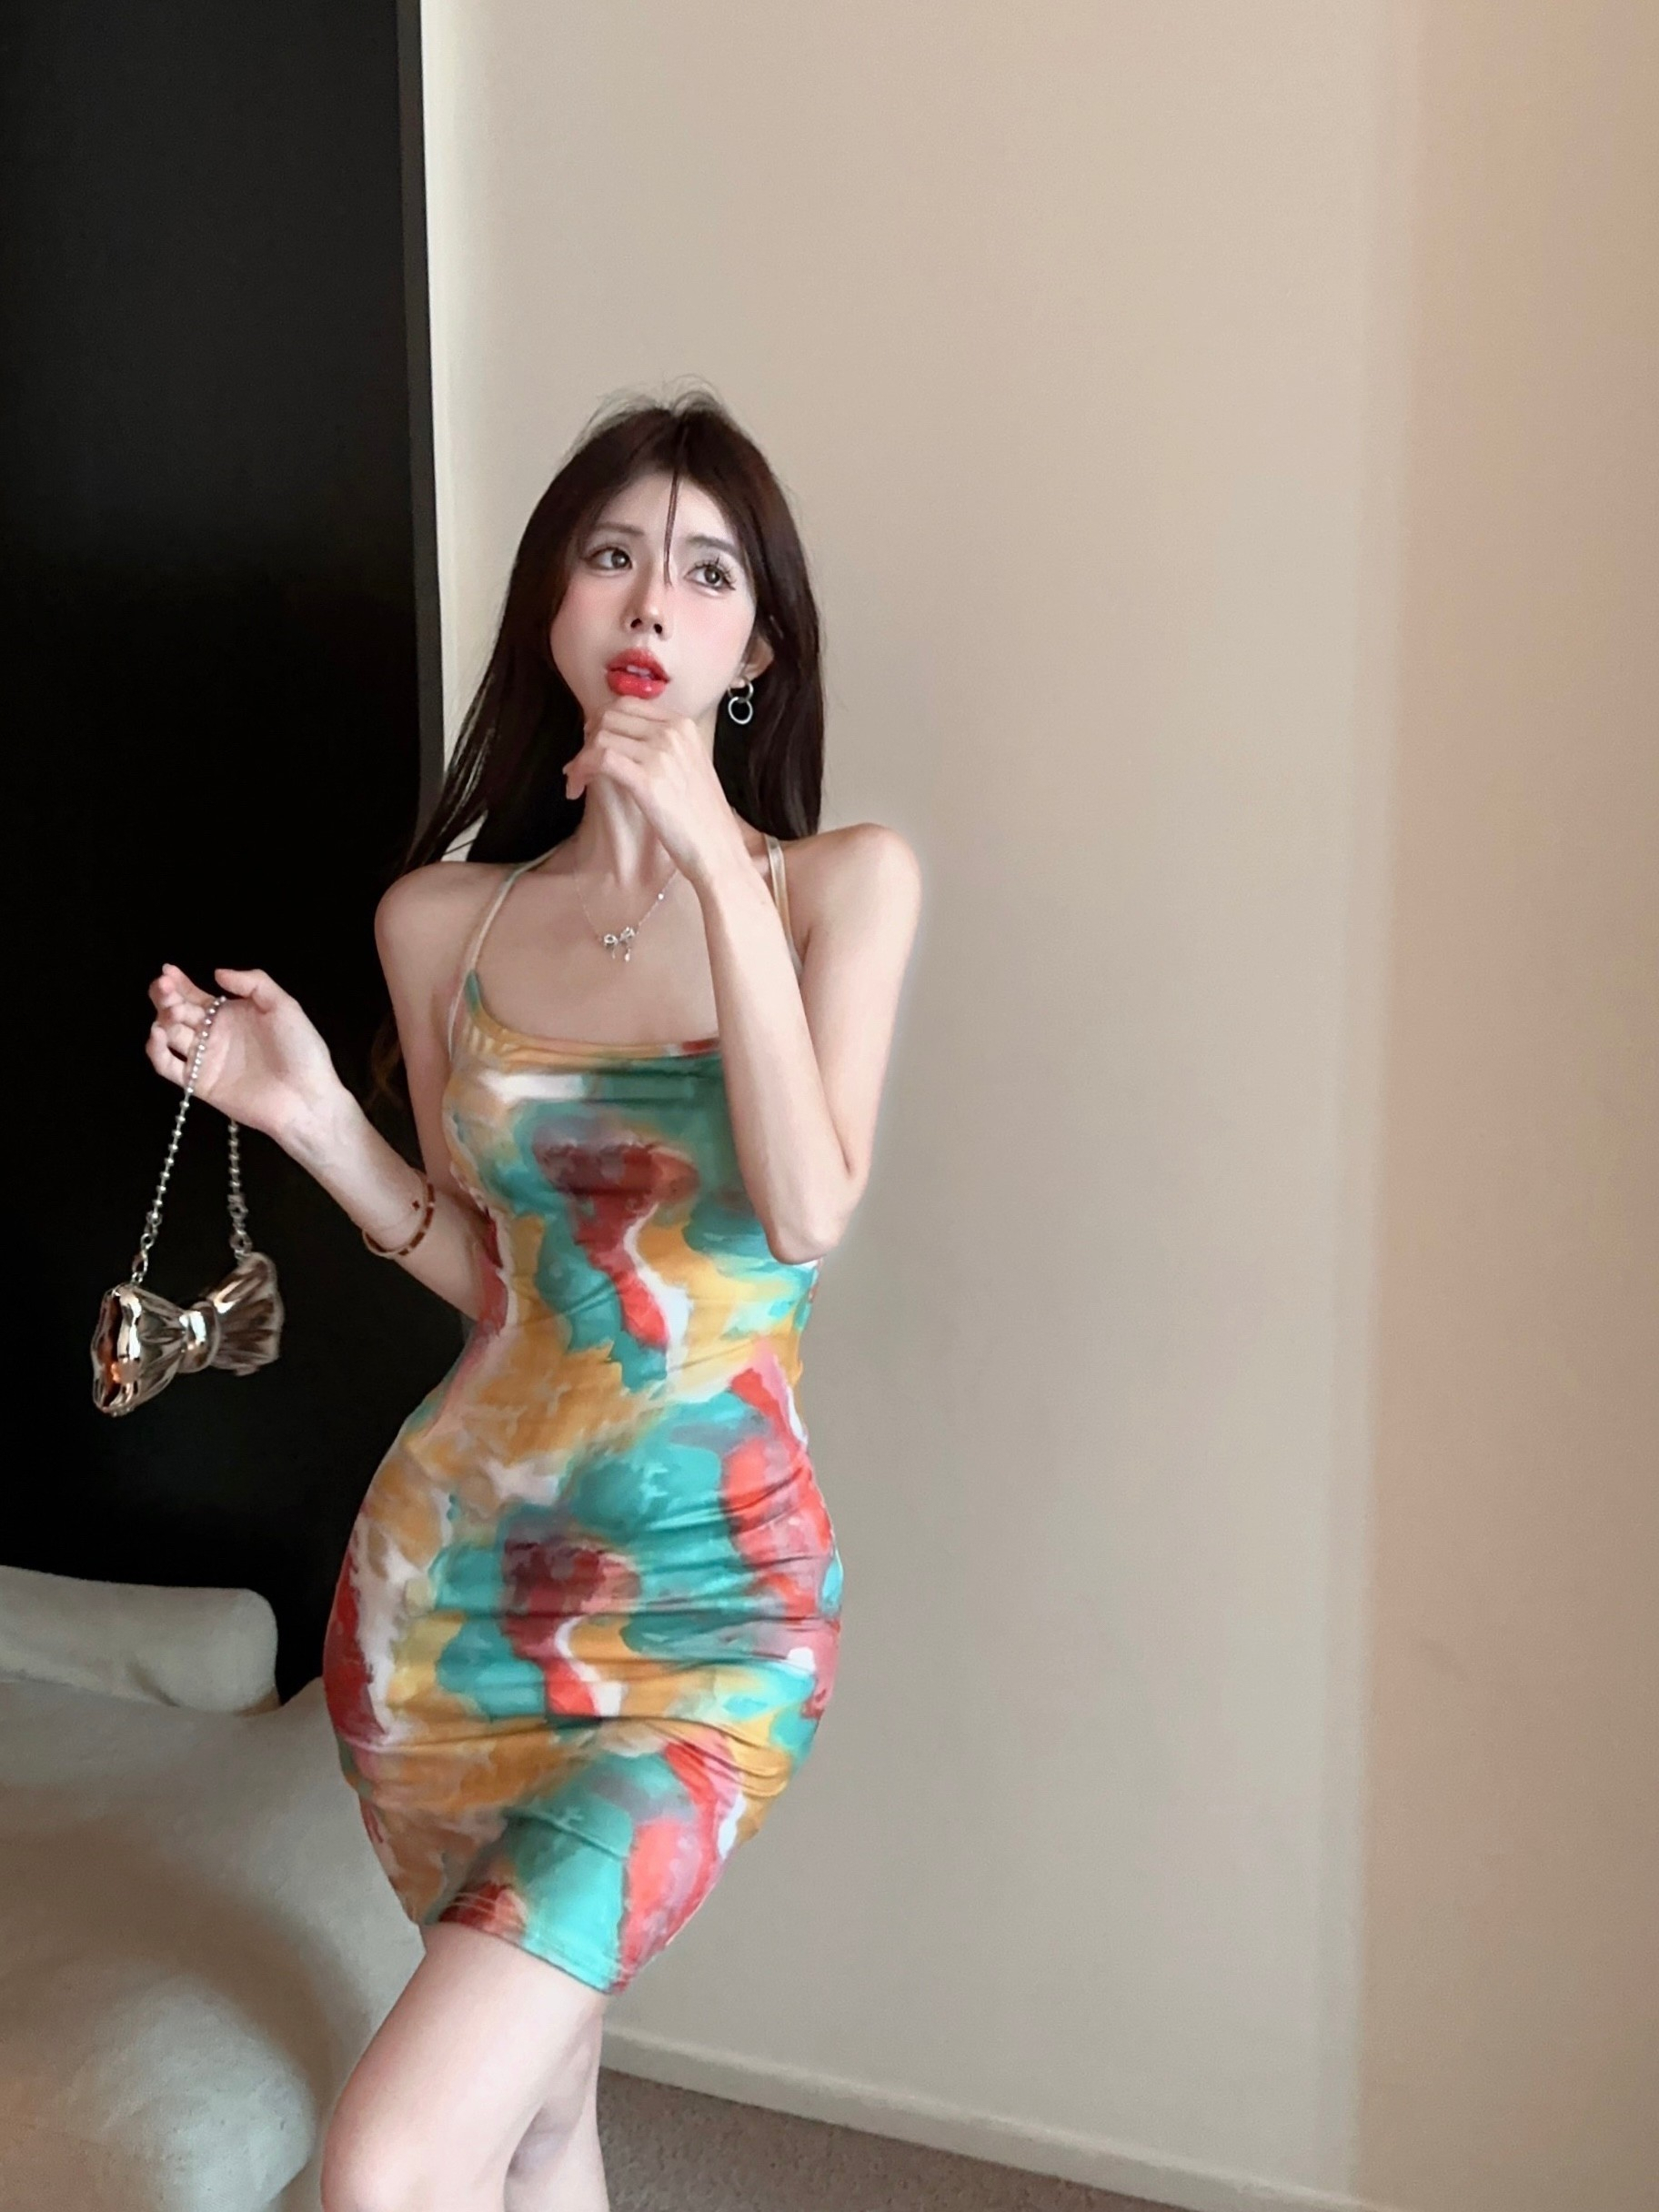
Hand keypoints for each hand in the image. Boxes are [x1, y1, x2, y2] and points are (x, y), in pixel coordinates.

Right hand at [145, 963, 343, 1148]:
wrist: (307, 1096)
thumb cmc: (301, 1050)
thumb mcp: (284, 1006)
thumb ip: (254, 983)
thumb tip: (217, 973)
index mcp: (232, 1014)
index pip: (196, 995)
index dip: (178, 982)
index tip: (168, 970)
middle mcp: (214, 1034)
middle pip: (177, 1011)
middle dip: (166, 996)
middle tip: (165, 988)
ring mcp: (205, 1059)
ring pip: (169, 1034)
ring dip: (162, 1018)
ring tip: (170, 1011)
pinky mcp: (199, 1083)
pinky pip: (167, 1066)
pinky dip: (155, 1050)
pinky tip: (157, 1035)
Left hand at [564, 704, 748, 890]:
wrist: (717, 848)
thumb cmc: (701, 817)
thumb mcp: (688, 767)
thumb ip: (663, 747)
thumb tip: (623, 741)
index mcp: (683, 725)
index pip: (628, 704)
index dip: (602, 722)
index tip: (592, 745)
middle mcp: (672, 732)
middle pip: (609, 716)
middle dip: (587, 738)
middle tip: (581, 763)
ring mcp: (660, 754)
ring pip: (599, 736)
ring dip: (580, 758)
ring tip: (576, 781)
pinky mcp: (647, 780)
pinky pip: (599, 759)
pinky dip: (580, 771)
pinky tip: (576, 790)